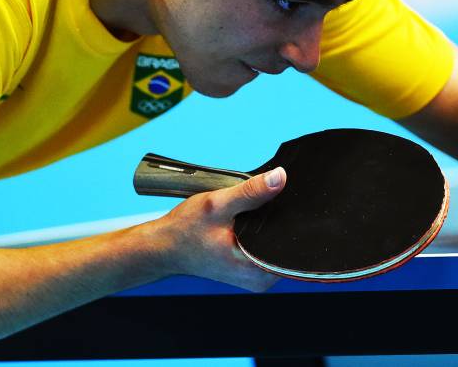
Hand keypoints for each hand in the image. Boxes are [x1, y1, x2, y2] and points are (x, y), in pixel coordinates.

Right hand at [151, 167, 286, 290]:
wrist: (164, 247)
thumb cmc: (185, 231)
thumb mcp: (217, 205)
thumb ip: (250, 192)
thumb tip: (279, 178)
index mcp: (257, 271)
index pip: (293, 242)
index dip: (293, 217)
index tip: (287, 198)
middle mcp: (261, 279)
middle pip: (287, 241)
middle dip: (278, 218)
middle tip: (259, 203)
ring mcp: (257, 276)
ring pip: (277, 242)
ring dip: (269, 223)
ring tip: (248, 213)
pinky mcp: (251, 269)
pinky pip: (267, 246)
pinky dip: (261, 230)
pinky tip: (247, 221)